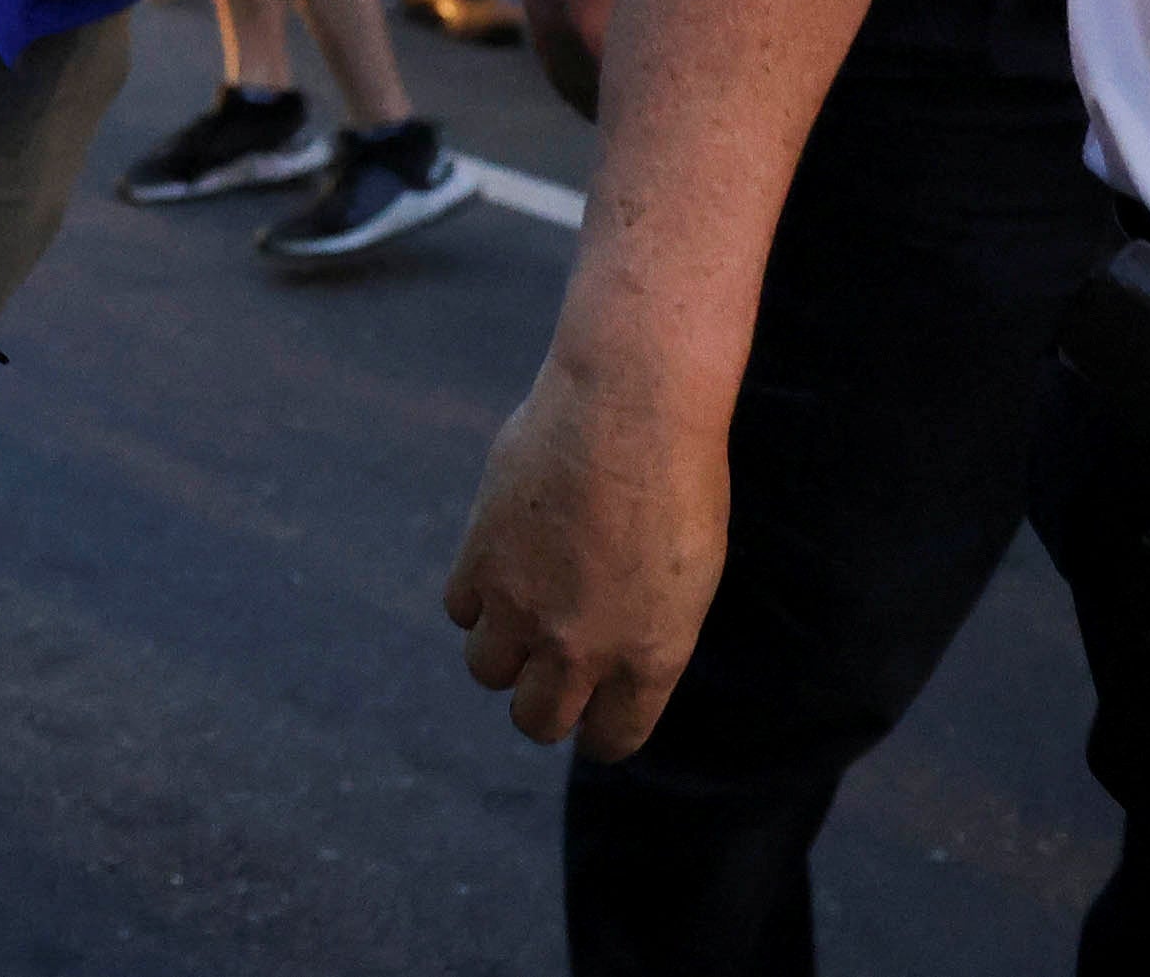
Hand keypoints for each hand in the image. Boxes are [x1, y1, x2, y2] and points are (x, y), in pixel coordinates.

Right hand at [442, 346, 732, 758]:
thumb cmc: (679, 479)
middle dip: (544, 703)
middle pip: (538, 720)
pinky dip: (477, 597)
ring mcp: (523, 606)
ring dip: (503, 650)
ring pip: (487, 671)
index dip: (600, 728)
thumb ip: (646, 629)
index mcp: (650, 658)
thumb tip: (610, 651)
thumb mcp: (688, 576)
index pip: (611, 739)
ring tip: (522, 609)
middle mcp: (582, 647)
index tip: (595, 711)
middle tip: (551, 667)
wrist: (627, 409)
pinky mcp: (480, 560)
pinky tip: (501, 563)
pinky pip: (460, 610)